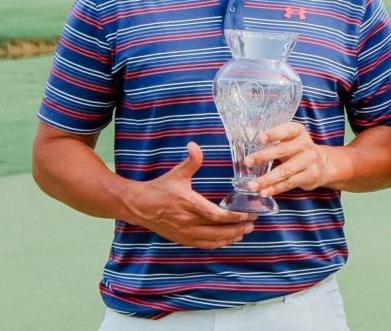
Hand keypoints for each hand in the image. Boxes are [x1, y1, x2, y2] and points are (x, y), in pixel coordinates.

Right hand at [124, 142, 255, 248]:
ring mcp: (184, 233)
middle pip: (217, 230)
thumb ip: (190, 161)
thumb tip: (195, 145)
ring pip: (212, 240)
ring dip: (230, 238)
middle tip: (253, 224)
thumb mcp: (176, 173)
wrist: (138, 206)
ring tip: (245, 232)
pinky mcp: (181, 239)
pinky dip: (218, 244)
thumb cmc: (159, 188)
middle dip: (237, 228)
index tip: (248, 214)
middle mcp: (187, 222)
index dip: (233, 217)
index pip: (215, 215)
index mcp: (188, 204)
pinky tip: (228, 239)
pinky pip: (203, 245)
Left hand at [245, 122, 330, 196]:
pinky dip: (275, 189)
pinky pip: (289, 183)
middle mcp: (305, 144)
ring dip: (266, 179)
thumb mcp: (290, 139)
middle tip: (247, 162)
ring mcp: (309, 161)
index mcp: (298, 132)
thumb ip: (273, 139)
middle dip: (263, 157)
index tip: (260, 138)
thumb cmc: (298, 150)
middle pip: (282, 151)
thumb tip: (248, 139)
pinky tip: (264, 192)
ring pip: (284, 171)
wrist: (323, 164)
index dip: (274, 134)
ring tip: (251, 185)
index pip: (286, 130)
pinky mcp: (310, 176)